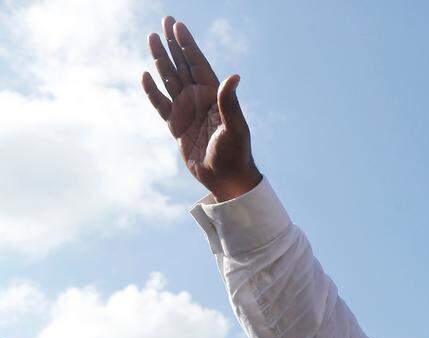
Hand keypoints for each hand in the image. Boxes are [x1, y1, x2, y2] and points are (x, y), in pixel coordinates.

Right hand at [141, 17, 260, 200]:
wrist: (226, 178)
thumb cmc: (236, 154)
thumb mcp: (235, 128)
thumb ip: (229, 102)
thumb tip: (233, 76)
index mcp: (213, 96)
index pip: (198, 64)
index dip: (187, 44)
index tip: (178, 25)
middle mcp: (199, 99)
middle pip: (182, 65)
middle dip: (173, 44)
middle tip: (165, 21)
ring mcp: (186, 111)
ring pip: (170, 79)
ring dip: (161, 59)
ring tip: (151, 38)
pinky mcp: (177, 126)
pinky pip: (160, 104)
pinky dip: (152, 91)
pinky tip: (145, 75)